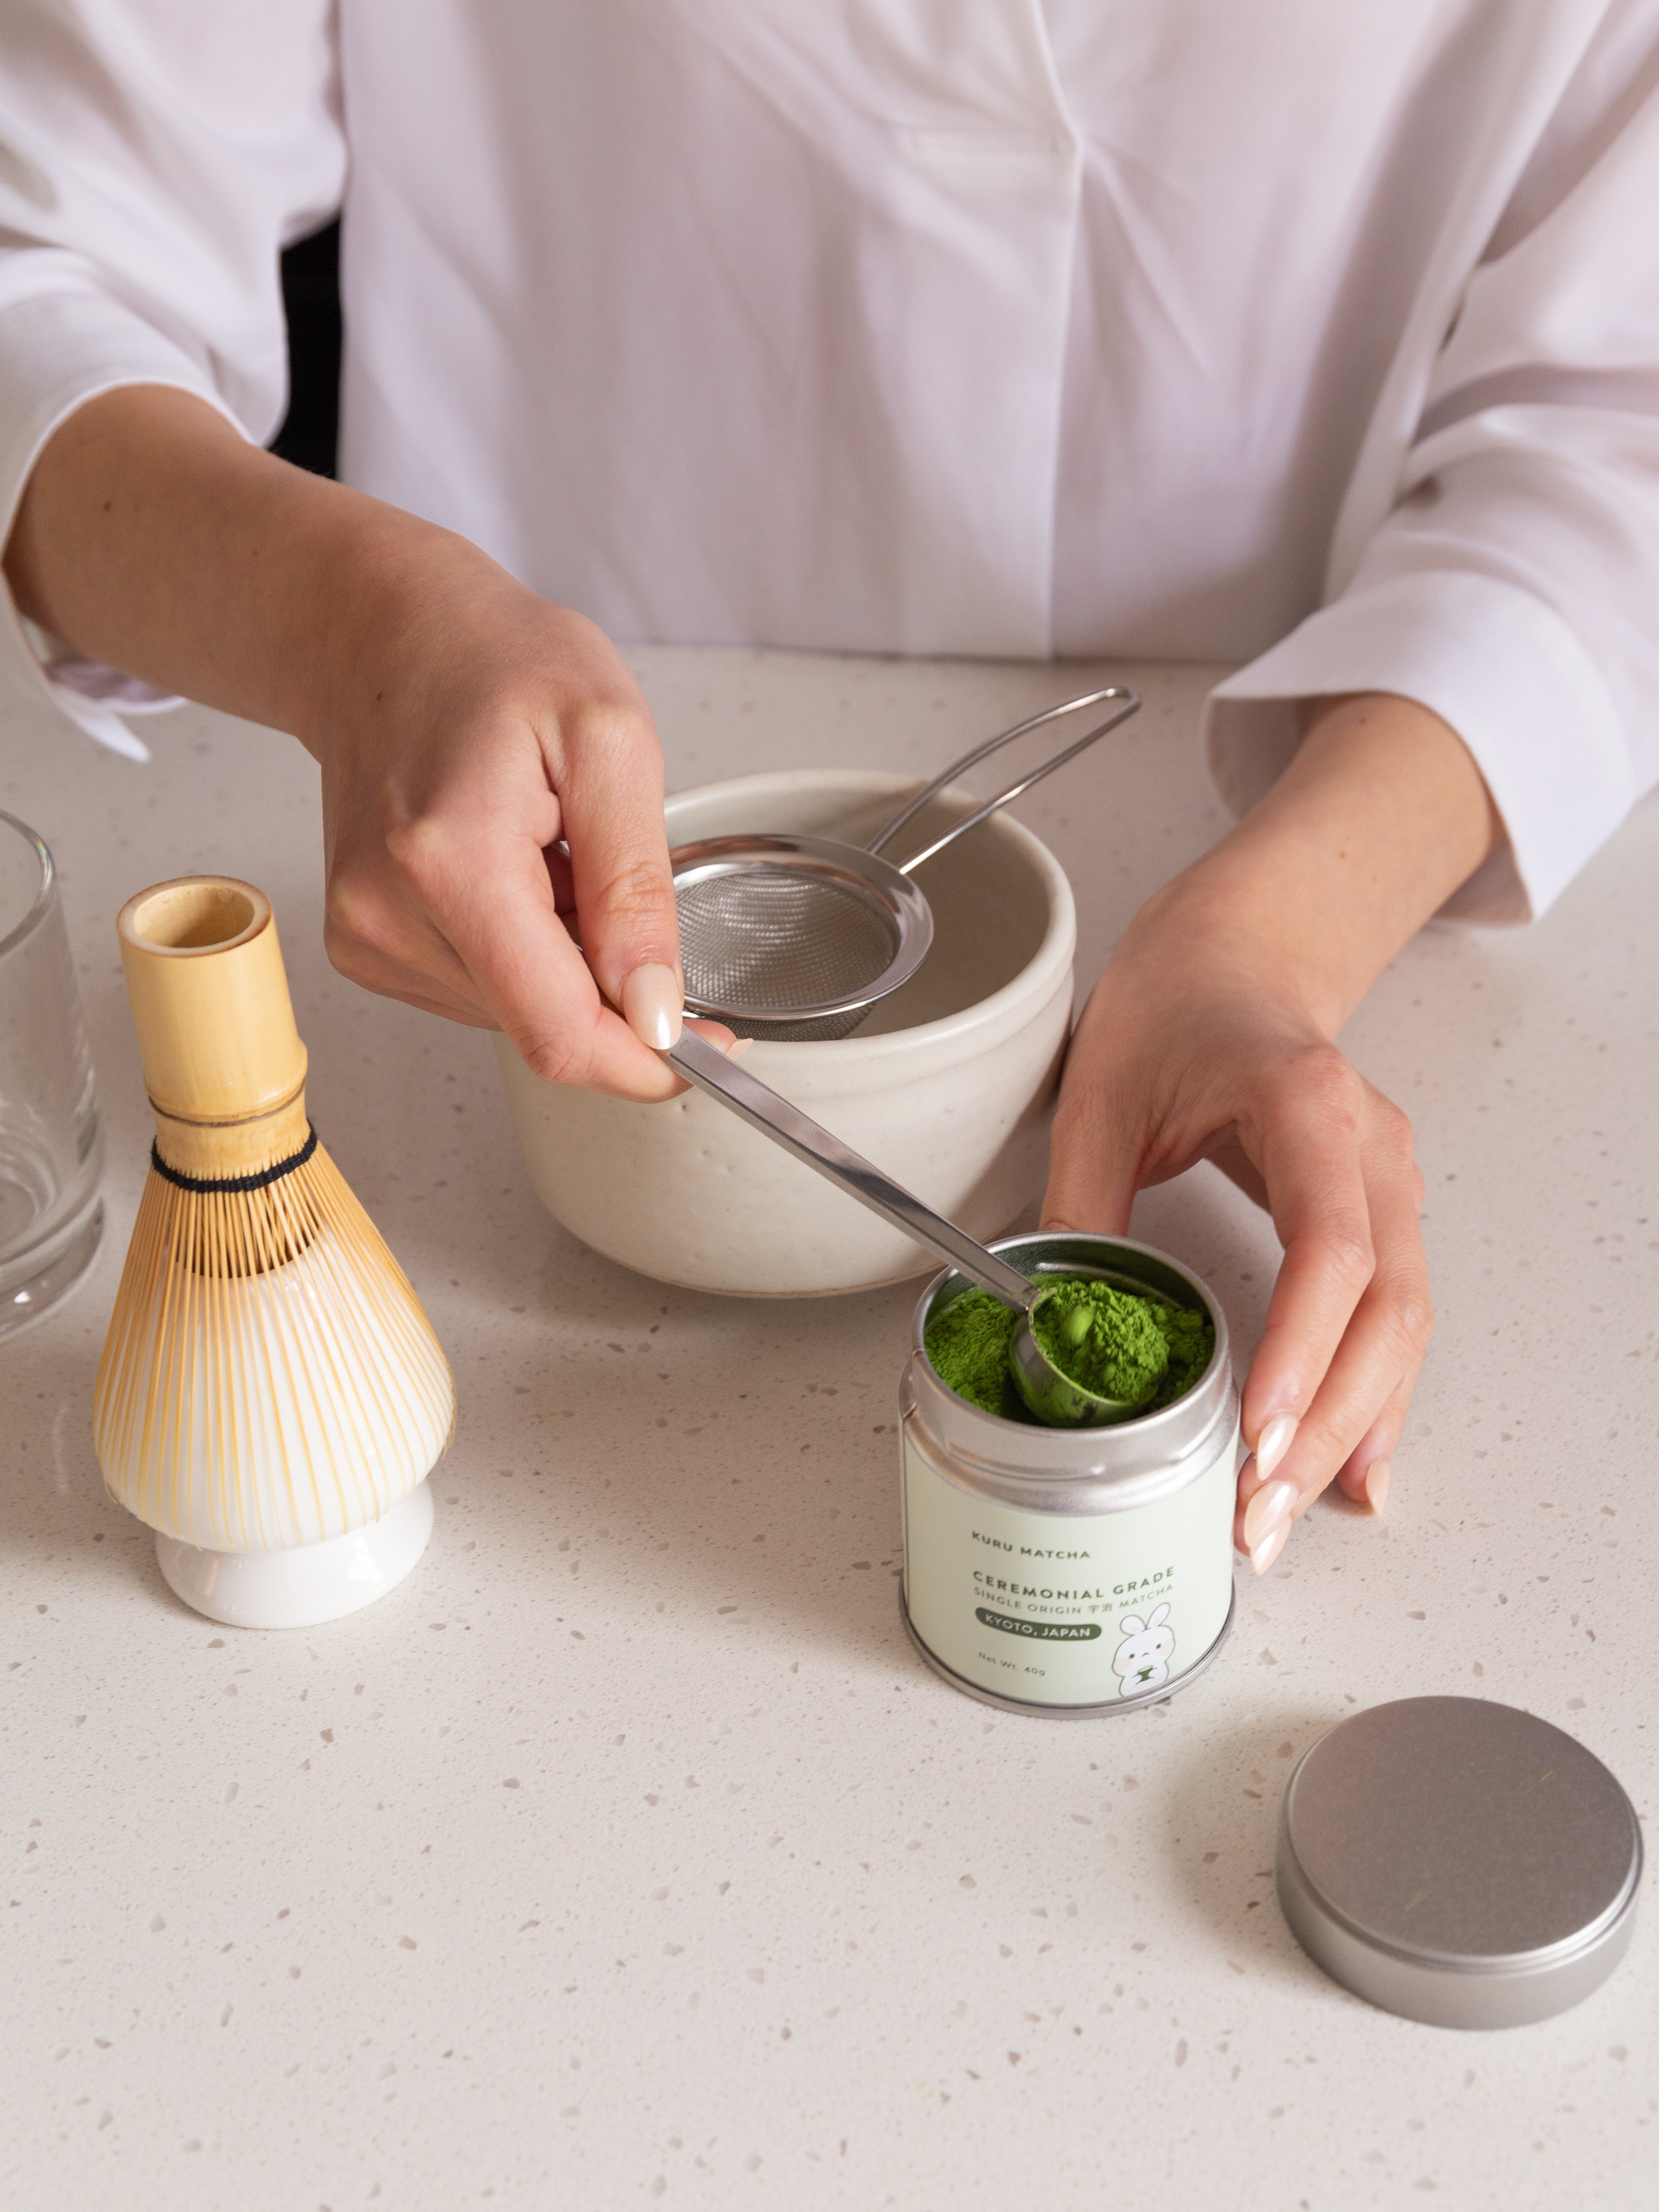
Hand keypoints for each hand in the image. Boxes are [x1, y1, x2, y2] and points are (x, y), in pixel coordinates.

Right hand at [5, 387, 712, 1098]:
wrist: (383, 634)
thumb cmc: (494, 660)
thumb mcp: (612, 743)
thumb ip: (637, 888)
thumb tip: (654, 1011)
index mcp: (450, 862)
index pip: (557, 1033)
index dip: (644, 1064)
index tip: (711, 1048)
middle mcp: (387, 914)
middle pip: (541, 1028)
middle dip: (607, 985)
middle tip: (606, 872)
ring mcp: (367, 936)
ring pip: (514, 1016)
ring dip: (565, 962)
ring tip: (550, 854)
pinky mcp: (365, 945)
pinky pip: (481, 991)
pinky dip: (524, 950)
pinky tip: (514, 871)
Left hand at [1043, 925, 1426, 1568]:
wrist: (1238, 954)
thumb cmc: (1176, 1004)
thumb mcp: (1102, 1095)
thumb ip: (1080, 1205)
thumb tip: (1053, 1325)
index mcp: (1306, 1105)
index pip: (1329, 1247)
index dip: (1301, 1347)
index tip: (1257, 1429)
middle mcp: (1370, 1150)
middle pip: (1383, 1309)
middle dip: (1325, 1424)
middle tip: (1260, 1511)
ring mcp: (1390, 1183)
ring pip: (1402, 1326)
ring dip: (1353, 1427)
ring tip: (1289, 1513)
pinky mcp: (1384, 1214)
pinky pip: (1397, 1319)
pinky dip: (1375, 1397)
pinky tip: (1348, 1466)